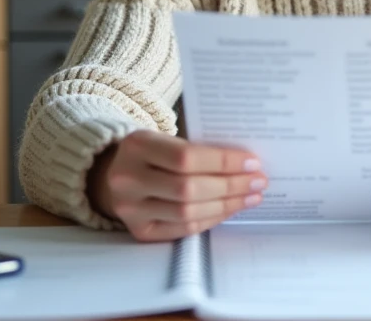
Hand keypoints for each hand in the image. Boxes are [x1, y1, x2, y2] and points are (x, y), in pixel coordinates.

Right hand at [87, 130, 267, 241]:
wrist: (112, 174)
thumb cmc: (151, 153)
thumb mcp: (165, 138)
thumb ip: (197, 148)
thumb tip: (245, 163)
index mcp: (136, 145)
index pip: (186, 157)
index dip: (223, 162)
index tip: (252, 162)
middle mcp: (128, 179)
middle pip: (188, 189)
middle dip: (230, 186)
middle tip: (258, 182)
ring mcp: (131, 209)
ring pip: (188, 212)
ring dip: (226, 206)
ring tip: (250, 197)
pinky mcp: (140, 231)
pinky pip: (183, 229)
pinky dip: (211, 219)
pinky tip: (230, 209)